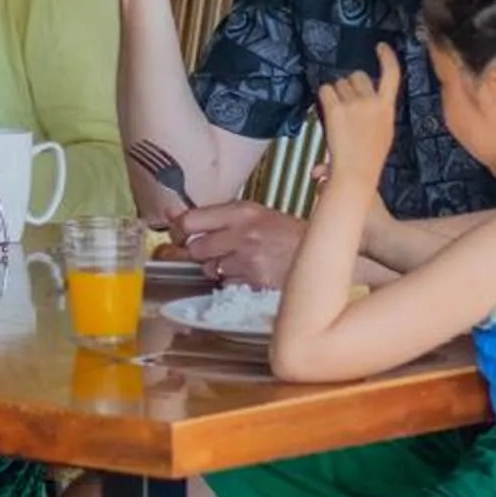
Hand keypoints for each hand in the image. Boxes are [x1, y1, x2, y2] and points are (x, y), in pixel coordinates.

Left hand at [173, 201, 302, 290]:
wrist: (324, 254)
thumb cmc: (289, 235)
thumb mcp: (255, 215)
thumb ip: (216, 217)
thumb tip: (171, 216)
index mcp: (242, 211)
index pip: (190, 220)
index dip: (178, 230)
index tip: (178, 234)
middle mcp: (242, 234)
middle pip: (196, 248)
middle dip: (201, 253)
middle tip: (215, 251)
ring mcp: (248, 260)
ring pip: (210, 269)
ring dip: (218, 269)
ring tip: (241, 262)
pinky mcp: (254, 283)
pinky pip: (227, 285)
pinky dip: (234, 282)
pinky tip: (251, 274)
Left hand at [317, 45, 401, 190]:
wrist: (357, 173)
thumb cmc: (370, 159)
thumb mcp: (384, 132)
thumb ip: (378, 113)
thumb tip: (370, 103)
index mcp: (387, 108)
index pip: (393, 75)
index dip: (387, 58)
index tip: (381, 47)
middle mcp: (372, 101)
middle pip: (358, 75)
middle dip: (350, 85)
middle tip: (346, 105)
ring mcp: (354, 104)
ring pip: (339, 83)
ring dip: (335, 93)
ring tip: (337, 116)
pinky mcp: (336, 108)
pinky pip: (325, 90)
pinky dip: (323, 98)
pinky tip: (326, 112)